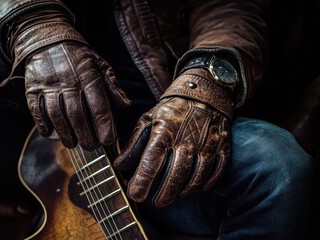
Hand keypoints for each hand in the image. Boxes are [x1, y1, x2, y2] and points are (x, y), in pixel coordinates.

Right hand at [3, 11, 130, 148]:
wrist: (47, 38)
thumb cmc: (79, 56)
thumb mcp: (100, 64)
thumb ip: (113, 86)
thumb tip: (126, 106)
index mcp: (89, 76)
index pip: (98, 104)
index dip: (104, 125)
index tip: (108, 141)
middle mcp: (69, 81)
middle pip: (77, 114)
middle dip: (85, 134)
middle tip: (90, 147)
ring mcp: (49, 84)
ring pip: (57, 115)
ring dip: (65, 133)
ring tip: (72, 144)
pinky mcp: (33, 87)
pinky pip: (36, 109)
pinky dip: (42, 124)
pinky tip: (49, 133)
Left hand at [113, 68, 232, 206]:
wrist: (205, 89)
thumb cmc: (173, 107)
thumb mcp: (149, 118)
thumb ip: (135, 143)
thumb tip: (120, 166)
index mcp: (165, 129)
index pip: (152, 160)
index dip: (143, 180)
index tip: (136, 194)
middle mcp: (187, 137)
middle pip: (176, 173)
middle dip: (165, 193)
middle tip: (157, 202)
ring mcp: (207, 142)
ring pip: (197, 176)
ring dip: (184, 190)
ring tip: (175, 194)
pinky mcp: (223, 144)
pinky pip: (217, 170)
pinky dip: (207, 183)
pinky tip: (196, 187)